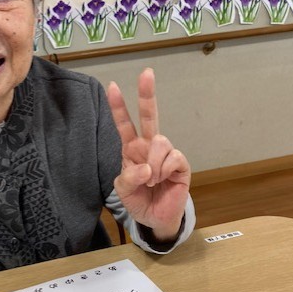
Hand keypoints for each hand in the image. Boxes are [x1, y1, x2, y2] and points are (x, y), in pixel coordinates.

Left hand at [107, 68, 190, 241]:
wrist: (155, 219)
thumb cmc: (138, 200)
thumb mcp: (123, 190)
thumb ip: (129, 177)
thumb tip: (147, 168)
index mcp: (131, 149)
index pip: (124, 124)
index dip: (118, 107)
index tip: (111, 86)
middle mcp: (149, 146)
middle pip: (150, 116)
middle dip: (147, 94)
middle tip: (147, 73)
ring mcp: (166, 153)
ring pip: (161, 141)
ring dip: (153, 163)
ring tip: (152, 181)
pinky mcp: (180, 164)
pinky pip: (173, 156)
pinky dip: (164, 169)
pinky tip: (162, 180)